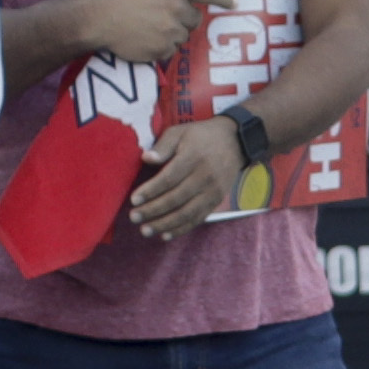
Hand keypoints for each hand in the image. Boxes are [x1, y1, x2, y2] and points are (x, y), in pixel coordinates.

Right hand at [80, 0, 239, 68]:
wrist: (103, 18)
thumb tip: (192, 2)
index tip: (234, 3)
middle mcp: (176, 9)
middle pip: (196, 20)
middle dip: (185, 21)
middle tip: (164, 19)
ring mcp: (170, 31)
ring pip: (183, 38)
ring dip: (172, 36)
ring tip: (150, 30)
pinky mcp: (163, 49)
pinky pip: (171, 52)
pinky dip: (161, 49)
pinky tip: (145, 40)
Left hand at [127, 115, 253, 242]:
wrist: (234, 142)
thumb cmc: (201, 136)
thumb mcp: (180, 132)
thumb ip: (163, 146)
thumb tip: (146, 159)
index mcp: (193, 157)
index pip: (169, 178)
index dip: (151, 191)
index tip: (133, 199)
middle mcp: (204, 176)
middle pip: (176, 198)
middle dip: (153, 210)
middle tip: (134, 217)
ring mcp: (212, 191)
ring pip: (186, 213)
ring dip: (164, 224)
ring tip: (145, 231)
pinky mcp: (216, 201)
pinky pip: (198, 219)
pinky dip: (181, 229)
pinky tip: (165, 235)